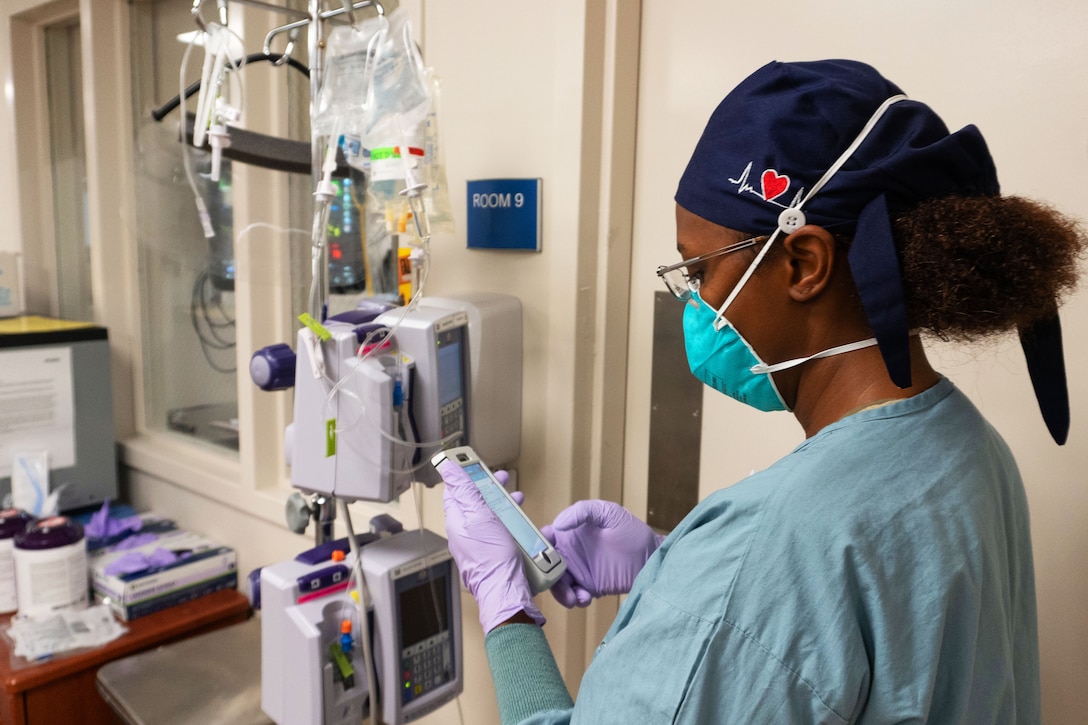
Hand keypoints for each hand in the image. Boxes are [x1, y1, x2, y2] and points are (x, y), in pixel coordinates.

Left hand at [439, 460, 542, 632]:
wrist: (506, 593)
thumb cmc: (493, 559)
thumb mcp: (480, 516)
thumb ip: (465, 492)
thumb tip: (448, 469)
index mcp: (456, 522)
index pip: (454, 492)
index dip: (465, 476)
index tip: (476, 464)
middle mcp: (465, 534)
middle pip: (475, 503)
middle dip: (490, 488)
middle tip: (503, 478)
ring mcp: (480, 545)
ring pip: (491, 517)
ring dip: (505, 504)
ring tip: (519, 499)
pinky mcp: (495, 554)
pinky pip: (502, 533)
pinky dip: (513, 524)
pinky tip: (525, 524)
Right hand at [541, 500, 663, 607]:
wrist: (651, 556)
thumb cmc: (630, 529)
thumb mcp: (607, 512)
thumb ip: (582, 512)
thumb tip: (558, 524)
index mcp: (569, 532)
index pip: (544, 537)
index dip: (535, 544)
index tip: (536, 552)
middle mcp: (569, 552)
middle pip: (545, 565)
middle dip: (543, 575)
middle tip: (551, 581)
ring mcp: (578, 571)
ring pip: (557, 583)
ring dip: (559, 591)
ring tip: (573, 597)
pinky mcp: (588, 588)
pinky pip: (574, 595)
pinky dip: (575, 599)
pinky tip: (585, 598)